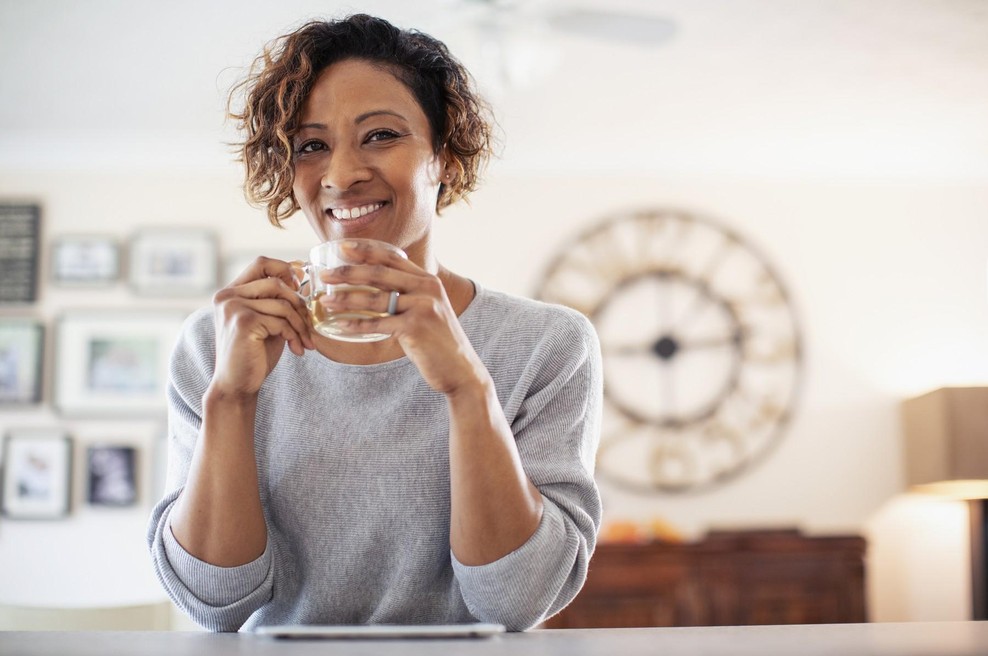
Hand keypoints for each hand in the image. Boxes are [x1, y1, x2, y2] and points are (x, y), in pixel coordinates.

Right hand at [210, 257, 314, 396]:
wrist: (237, 385)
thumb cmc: (255, 354)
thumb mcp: (267, 321)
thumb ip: (276, 300)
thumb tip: (302, 274)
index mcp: (231, 292)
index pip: (261, 263)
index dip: (285, 269)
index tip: (300, 287)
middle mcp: (227, 296)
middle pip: (276, 282)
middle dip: (299, 304)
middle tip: (309, 325)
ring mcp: (233, 308)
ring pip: (282, 304)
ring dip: (300, 325)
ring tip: (305, 342)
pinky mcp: (243, 323)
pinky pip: (281, 322)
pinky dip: (294, 336)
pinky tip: (296, 350)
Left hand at [319, 241, 482, 394]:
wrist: (460, 368)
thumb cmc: (438, 341)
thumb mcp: (428, 310)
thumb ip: (409, 295)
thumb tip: (378, 289)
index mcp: (428, 280)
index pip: (392, 258)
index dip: (365, 251)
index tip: (342, 248)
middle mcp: (426, 288)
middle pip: (378, 274)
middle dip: (347, 273)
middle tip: (324, 275)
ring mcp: (422, 306)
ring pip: (375, 298)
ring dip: (346, 299)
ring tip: (325, 301)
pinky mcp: (415, 327)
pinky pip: (378, 323)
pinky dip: (356, 325)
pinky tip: (340, 325)